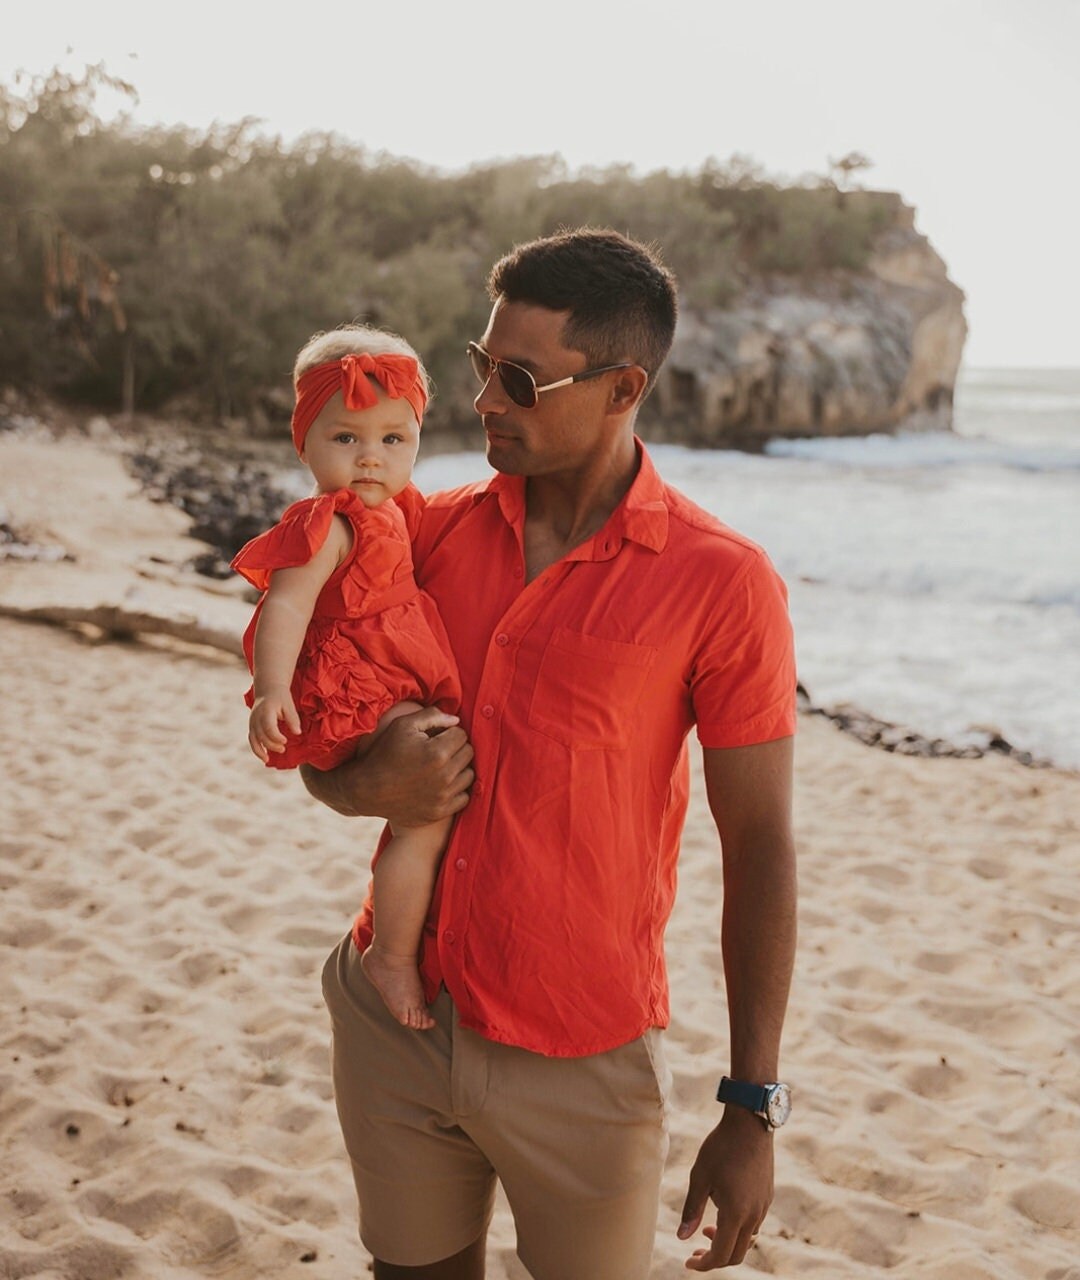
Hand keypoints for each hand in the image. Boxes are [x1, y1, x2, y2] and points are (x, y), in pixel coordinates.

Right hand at [249, 686, 300, 760]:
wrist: (268, 689)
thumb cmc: (281, 697)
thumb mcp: (289, 705)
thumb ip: (293, 719)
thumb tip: (297, 733)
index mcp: (266, 711)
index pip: (269, 728)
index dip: (276, 737)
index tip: (285, 741)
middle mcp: (256, 717)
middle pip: (261, 735)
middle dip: (271, 745)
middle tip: (283, 749)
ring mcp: (252, 722)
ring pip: (253, 739)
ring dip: (259, 750)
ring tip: (267, 760)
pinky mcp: (252, 726)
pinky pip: (251, 739)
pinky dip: (256, 748)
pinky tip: (264, 757)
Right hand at [302, 705, 473, 823]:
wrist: (367, 790)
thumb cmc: (385, 753)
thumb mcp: (402, 726)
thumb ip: (432, 716)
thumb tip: (456, 720)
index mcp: (437, 753)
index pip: (462, 735)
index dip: (449, 733)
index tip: (437, 737)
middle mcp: (444, 776)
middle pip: (468, 753)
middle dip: (456, 748)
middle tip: (438, 750)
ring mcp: (443, 796)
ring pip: (469, 775)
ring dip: (459, 768)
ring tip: (441, 766)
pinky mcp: (441, 811)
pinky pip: (464, 797)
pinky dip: (457, 789)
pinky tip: (442, 783)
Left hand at [678, 1108, 774, 1269]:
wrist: (750, 1123)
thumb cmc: (721, 1147)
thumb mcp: (700, 1177)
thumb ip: (692, 1209)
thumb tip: (682, 1238)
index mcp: (736, 1213)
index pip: (722, 1254)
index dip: (704, 1264)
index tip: (688, 1261)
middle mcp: (754, 1215)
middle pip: (737, 1254)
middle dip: (716, 1258)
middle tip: (696, 1251)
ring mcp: (763, 1206)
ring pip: (748, 1240)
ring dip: (728, 1242)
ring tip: (708, 1228)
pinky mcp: (767, 1195)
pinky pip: (754, 1223)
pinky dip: (738, 1228)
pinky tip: (724, 1210)